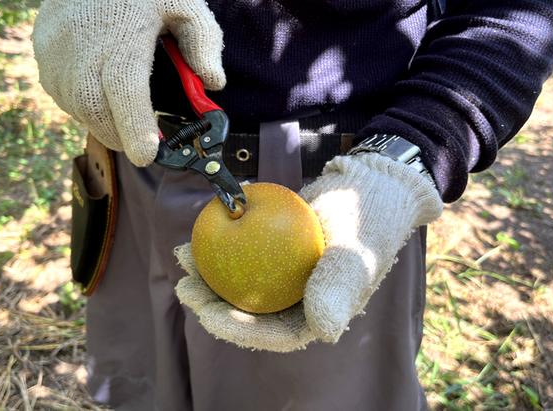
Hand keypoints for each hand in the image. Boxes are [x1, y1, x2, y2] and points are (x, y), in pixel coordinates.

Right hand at [32, 0, 225, 166]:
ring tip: (123, 113)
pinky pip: (62, 92)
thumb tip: (213, 83)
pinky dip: (83, 103)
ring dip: (102, 119)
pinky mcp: (43, 52)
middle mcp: (82, 50)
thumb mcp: (184, 4)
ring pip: (78, 108)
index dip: (136, 129)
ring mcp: (56, 53)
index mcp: (122, 39)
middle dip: (121, 136)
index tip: (147, 155)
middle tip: (143, 144)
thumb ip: (203, 42)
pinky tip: (100, 90)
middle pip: (98, 112)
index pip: (126, 93)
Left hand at [175, 154, 442, 351]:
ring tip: (183, 259)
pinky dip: (221, 246)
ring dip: (210, 275)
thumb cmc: (368, 218)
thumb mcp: (355, 252)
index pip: (274, 333)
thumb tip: (324, 332)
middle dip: (212, 305)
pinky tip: (196, 237)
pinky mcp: (274, 250)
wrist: (368, 182)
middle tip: (185, 287)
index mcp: (318, 314)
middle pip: (250, 311)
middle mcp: (299, 300)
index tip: (208, 313)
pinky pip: (242, 254)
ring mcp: (285, 275)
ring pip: (241, 282)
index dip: (237, 330)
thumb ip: (339, 288)